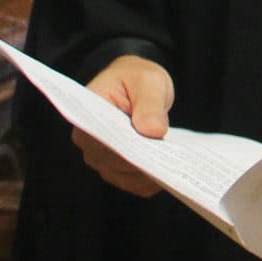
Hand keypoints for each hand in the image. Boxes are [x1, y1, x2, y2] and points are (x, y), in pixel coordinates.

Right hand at [74, 54, 174, 196]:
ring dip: (148, 175)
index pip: (101, 141)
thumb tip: (153, 131)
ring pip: (124, 177)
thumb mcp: (148, 80)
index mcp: (87, 116)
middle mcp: (90, 142)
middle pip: (113, 163)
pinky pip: (133, 182)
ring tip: (173, 168)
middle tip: (169, 163)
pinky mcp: (118, 168)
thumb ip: (149, 103)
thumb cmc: (137, 78)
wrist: (138, 85)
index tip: (149, 153)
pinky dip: (151, 181)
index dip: (124, 150)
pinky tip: (170, 174)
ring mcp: (102, 158)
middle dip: (141, 163)